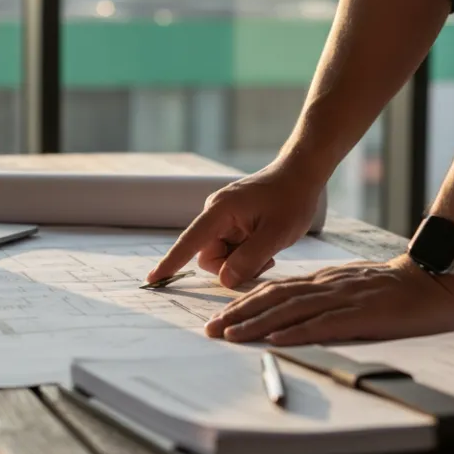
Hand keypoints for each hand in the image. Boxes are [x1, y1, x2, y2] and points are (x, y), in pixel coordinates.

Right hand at [146, 159, 323, 288]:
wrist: (301, 174)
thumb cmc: (291, 199)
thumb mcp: (276, 234)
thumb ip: (249, 260)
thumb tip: (225, 280)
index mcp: (220, 212)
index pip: (189, 242)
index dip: (171, 263)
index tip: (153, 279)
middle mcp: (215, 213)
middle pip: (209, 256)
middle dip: (232, 266)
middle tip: (264, 261)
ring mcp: (222, 218)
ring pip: (221, 255)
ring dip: (242, 261)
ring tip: (268, 250)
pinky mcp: (231, 221)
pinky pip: (230, 248)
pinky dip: (246, 254)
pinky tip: (264, 243)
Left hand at [204, 256, 453, 345]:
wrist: (434, 279)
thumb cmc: (393, 289)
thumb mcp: (350, 288)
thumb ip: (323, 298)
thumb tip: (290, 316)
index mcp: (323, 281)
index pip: (274, 290)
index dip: (244, 303)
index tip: (219, 317)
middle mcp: (326, 286)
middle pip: (273, 298)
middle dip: (239, 314)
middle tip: (210, 329)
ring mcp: (344, 298)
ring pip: (292, 310)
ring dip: (258, 323)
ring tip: (231, 335)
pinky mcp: (363, 314)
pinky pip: (325, 323)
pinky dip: (299, 332)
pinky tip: (277, 340)